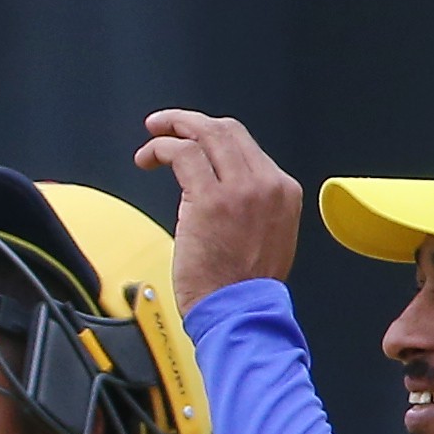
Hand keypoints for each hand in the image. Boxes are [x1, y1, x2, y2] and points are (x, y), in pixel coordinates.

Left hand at [134, 107, 300, 307]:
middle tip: (164, 126)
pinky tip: (150, 158)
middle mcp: (266, 183)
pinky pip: (183, 155)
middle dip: (191, 122)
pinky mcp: (210, 200)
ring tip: (152, 140)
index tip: (190, 142)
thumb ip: (253, 208)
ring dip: (173, 129)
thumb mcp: (267, 237)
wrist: (241, 311)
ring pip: (206, 134)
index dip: (212, 137)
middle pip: (227, 130)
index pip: (246, 146)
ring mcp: (241, 189)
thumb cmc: (244, 288)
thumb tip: (224, 189)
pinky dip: (162, 148)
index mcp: (283, 191)